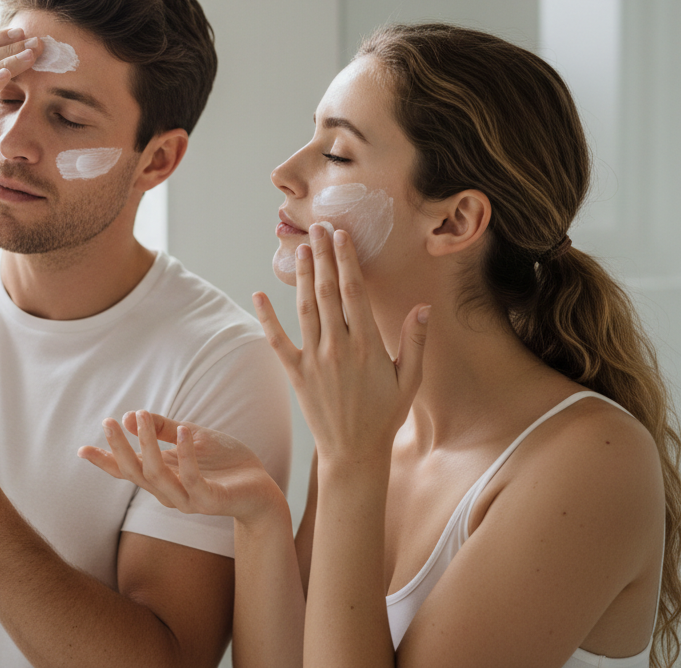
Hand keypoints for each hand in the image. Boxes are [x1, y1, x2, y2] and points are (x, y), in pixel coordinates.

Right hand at [78, 410, 286, 523]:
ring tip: (142, 417)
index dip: (104, 461)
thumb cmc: (225, 463)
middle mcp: (168, 492)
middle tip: (108, 421)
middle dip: (119, 448)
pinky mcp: (210, 501)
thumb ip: (163, 428)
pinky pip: (192, 480)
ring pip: (157, 476)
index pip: (126, 471)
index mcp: (161, 477)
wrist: (261, 488)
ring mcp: (188, 500)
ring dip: (147, 445)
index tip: (81, 449)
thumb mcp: (191, 437)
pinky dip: (186, 456)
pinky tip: (183, 432)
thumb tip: (130, 414)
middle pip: (135, 473)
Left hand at [254, 224, 429, 464]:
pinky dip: (266, 318)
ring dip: (303, 276)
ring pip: (305, 308)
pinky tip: (257, 295)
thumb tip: (423, 308)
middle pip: (328, 292)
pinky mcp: (296, 373)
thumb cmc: (385, 415)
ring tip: (301, 248)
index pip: (355, 292)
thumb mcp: (409, 381)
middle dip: (323, 256)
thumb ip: (415, 343)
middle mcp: (339, 348)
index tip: (342, 235)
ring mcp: (314, 360)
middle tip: (317, 228)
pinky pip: (277, 341)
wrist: (354, 452)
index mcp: (369, 346)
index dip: (347, 260)